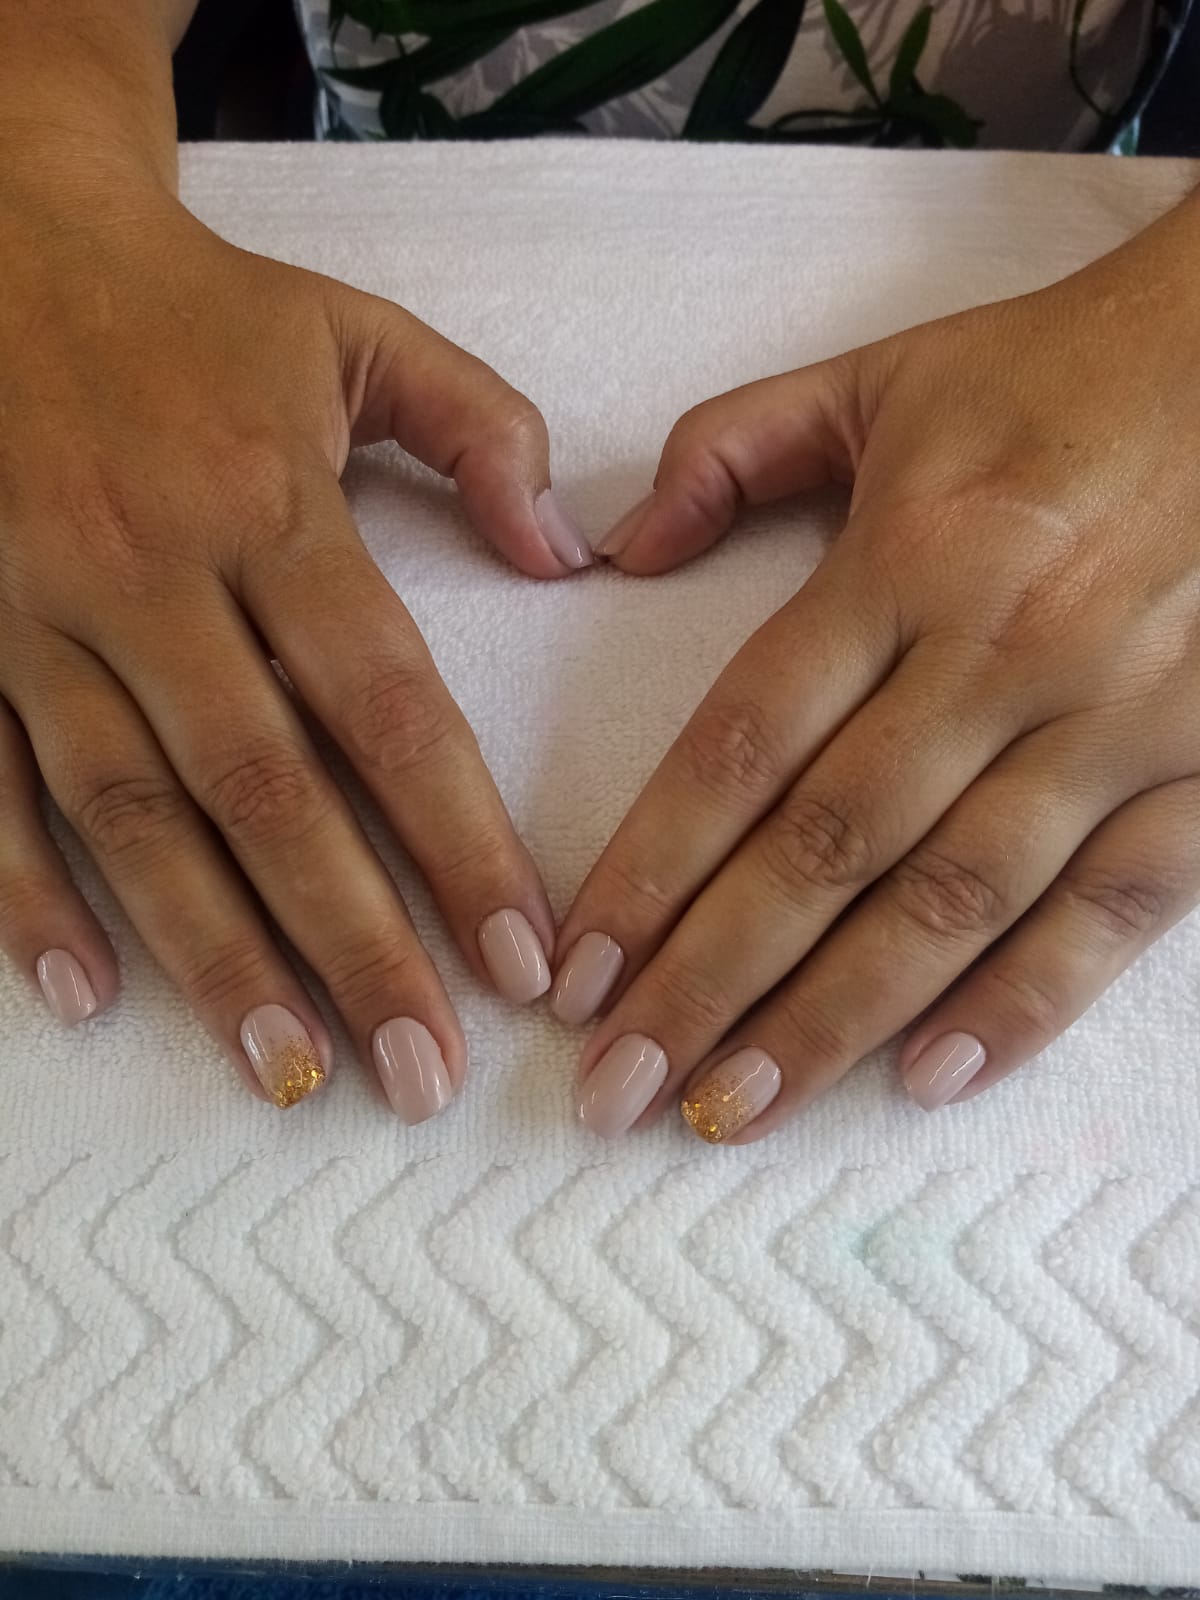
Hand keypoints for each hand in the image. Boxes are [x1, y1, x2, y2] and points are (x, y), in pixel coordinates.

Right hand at [0, 172, 586, 1118]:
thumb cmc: (195, 306)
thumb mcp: (356, 329)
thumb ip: (479, 428)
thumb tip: (567, 555)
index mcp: (268, 505)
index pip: (386, 704)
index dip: (460, 840)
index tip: (521, 959)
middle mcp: (152, 573)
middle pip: (266, 790)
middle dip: (352, 942)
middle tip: (422, 1076)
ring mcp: (37, 616)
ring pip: (132, 814)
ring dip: (211, 953)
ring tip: (290, 1070)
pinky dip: (28, 897)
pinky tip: (89, 997)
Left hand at [554, 187, 1199, 1142]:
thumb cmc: (1062, 375)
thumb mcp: (882, 378)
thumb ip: (729, 448)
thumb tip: (611, 547)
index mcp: (911, 556)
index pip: (747, 742)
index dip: (652, 867)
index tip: (580, 971)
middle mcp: (1005, 652)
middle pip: (828, 851)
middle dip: (710, 983)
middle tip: (615, 1090)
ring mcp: (1117, 721)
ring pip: (954, 904)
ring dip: (834, 1021)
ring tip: (731, 1111)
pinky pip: (1114, 911)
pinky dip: (1025, 1003)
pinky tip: (929, 1082)